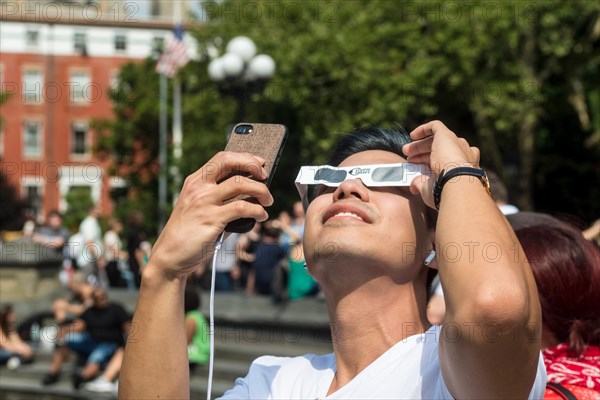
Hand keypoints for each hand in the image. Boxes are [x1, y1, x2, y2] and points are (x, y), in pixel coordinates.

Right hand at [149, 152, 273, 279]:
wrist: (169, 256)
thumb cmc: (188, 234)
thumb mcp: (197, 207)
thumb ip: (217, 197)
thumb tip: (249, 194)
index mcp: (194, 182)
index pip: (222, 158)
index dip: (244, 158)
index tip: (259, 163)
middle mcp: (198, 188)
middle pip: (230, 162)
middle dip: (252, 165)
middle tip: (265, 176)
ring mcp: (204, 202)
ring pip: (240, 184)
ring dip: (261, 190)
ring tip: (268, 201)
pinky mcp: (212, 220)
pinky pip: (242, 208)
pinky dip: (257, 211)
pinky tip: (261, 216)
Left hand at [402, 121, 480, 208]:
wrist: (456, 182)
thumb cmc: (445, 190)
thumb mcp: (431, 189)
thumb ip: (422, 185)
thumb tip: (414, 186)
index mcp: (463, 168)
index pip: (444, 162)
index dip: (428, 163)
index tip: (416, 168)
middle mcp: (463, 154)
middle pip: (440, 150)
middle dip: (422, 153)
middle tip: (409, 158)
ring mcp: (456, 143)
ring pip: (436, 139)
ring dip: (420, 145)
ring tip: (406, 150)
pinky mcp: (447, 135)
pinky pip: (435, 126)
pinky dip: (424, 129)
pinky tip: (412, 135)